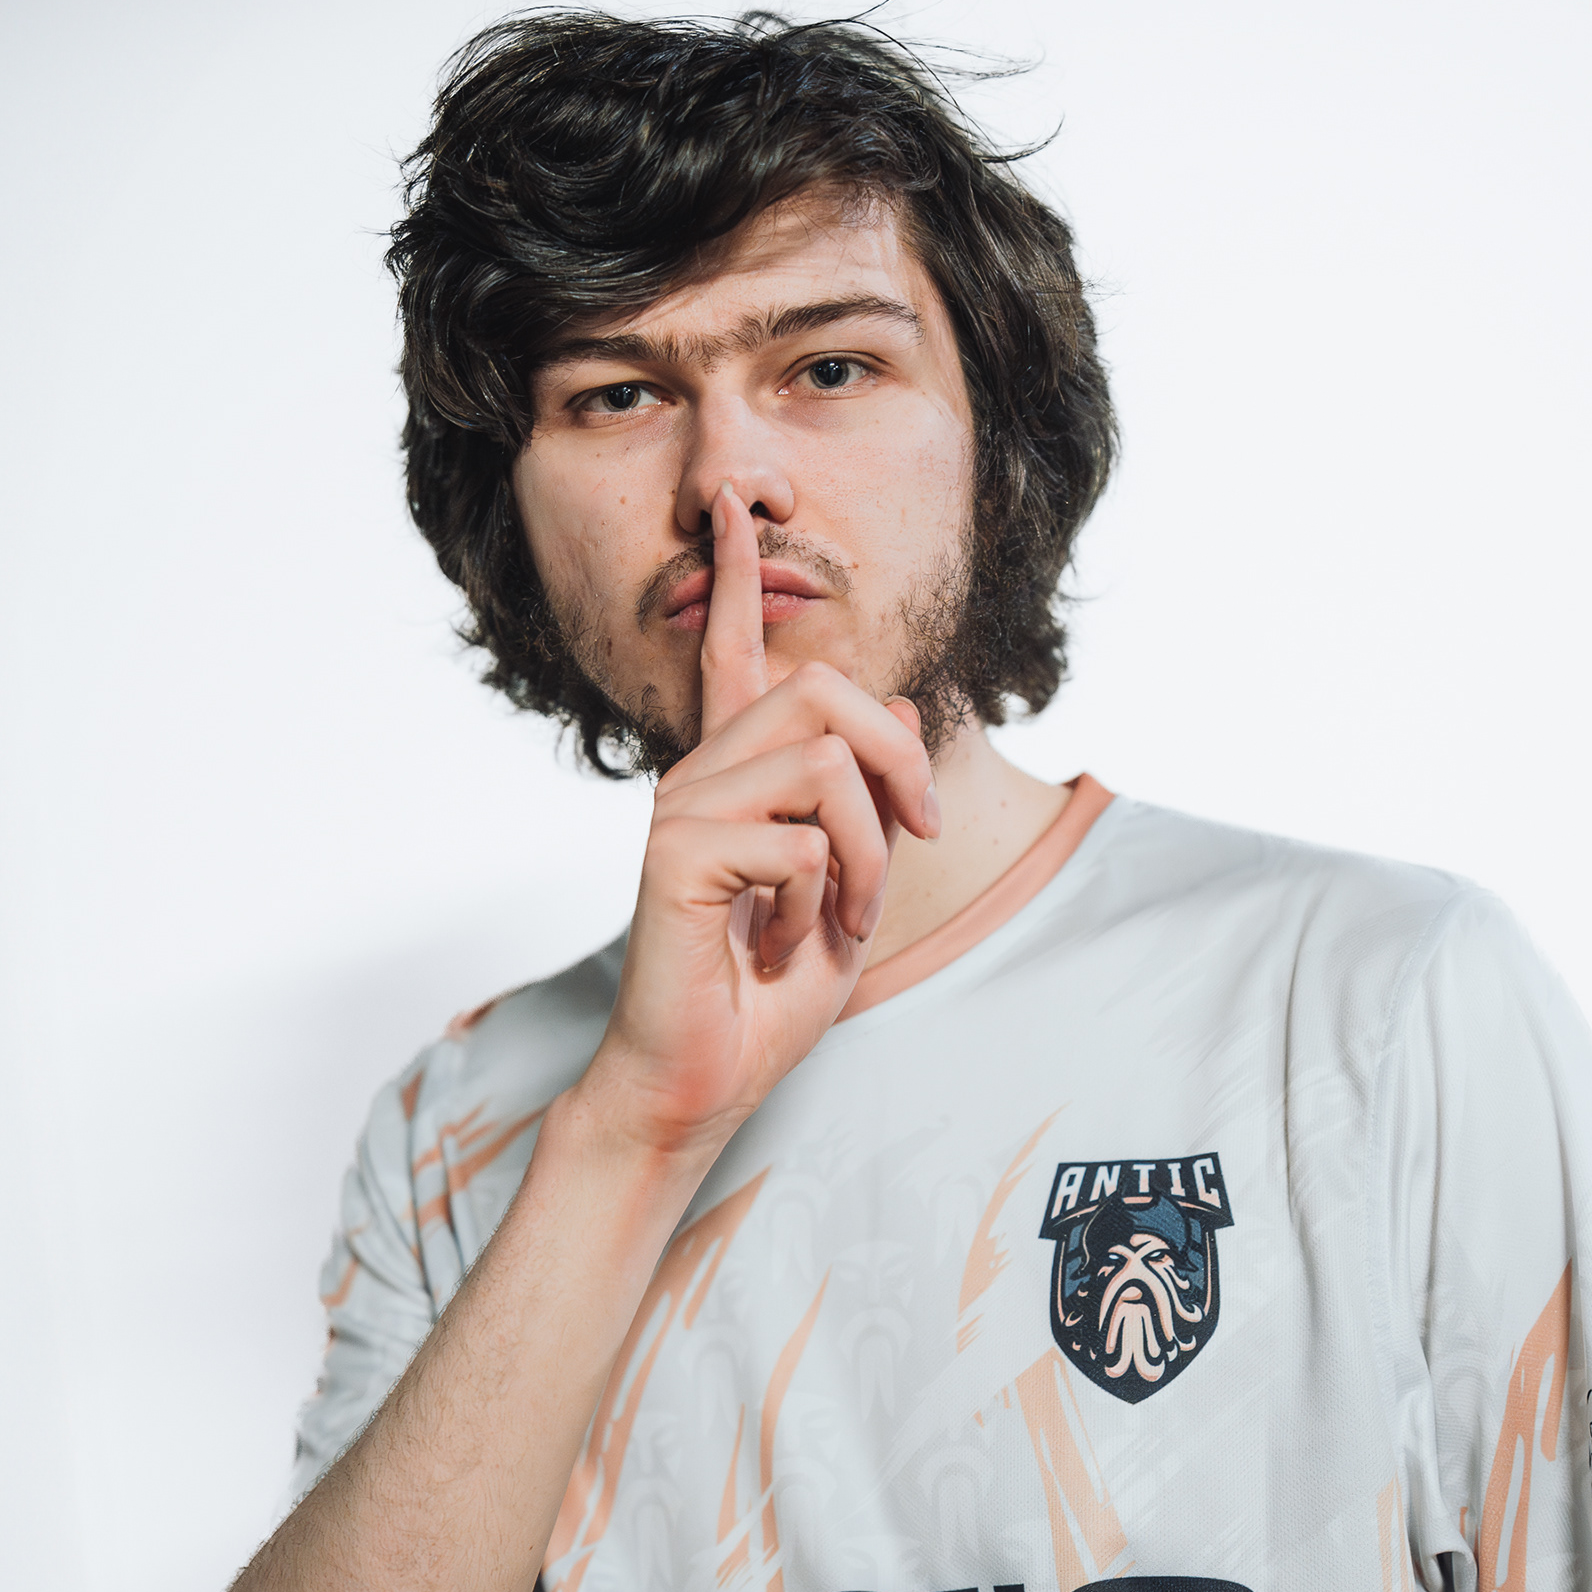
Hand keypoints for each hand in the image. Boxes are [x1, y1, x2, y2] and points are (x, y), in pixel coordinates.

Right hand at [584, 482, 938, 1158]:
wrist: (698, 1084)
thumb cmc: (761, 999)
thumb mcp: (844, 893)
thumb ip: (867, 811)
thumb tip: (902, 712)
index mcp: (733, 778)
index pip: (732, 657)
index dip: (738, 580)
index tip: (733, 507)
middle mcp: (698, 777)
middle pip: (822, 691)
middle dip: (899, 759)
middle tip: (917, 837)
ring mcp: (680, 810)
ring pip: (823, 764)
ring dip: (866, 855)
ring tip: (843, 920)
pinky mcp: (674, 856)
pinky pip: (798, 840)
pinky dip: (823, 901)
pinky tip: (781, 946)